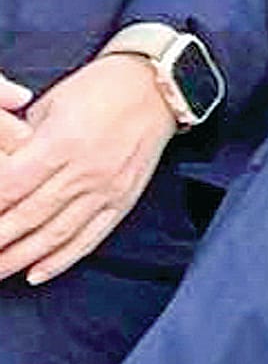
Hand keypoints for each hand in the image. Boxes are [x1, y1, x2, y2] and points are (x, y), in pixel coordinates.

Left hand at [0, 55, 176, 284]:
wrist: (156, 92)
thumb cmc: (99, 90)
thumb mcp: (51, 104)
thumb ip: (24, 141)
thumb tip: (2, 173)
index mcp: (62, 142)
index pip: (12, 185)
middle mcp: (85, 171)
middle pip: (29, 215)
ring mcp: (106, 190)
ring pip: (56, 234)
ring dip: (21, 257)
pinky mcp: (122, 201)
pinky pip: (89, 238)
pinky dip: (62, 259)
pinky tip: (37, 273)